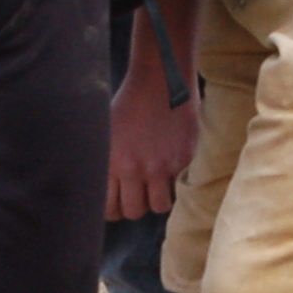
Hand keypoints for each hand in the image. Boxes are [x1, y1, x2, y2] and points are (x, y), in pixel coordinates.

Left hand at [105, 64, 195, 222]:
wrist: (160, 79)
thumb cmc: (129, 103)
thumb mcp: (107, 133)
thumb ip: (108, 163)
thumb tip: (108, 191)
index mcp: (113, 162)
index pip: (111, 208)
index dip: (114, 210)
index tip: (117, 204)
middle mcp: (137, 169)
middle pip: (135, 212)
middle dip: (135, 207)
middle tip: (136, 195)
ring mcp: (163, 166)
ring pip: (160, 206)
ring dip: (156, 198)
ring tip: (154, 184)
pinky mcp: (184, 159)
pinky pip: (177, 182)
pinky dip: (172, 176)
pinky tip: (167, 156)